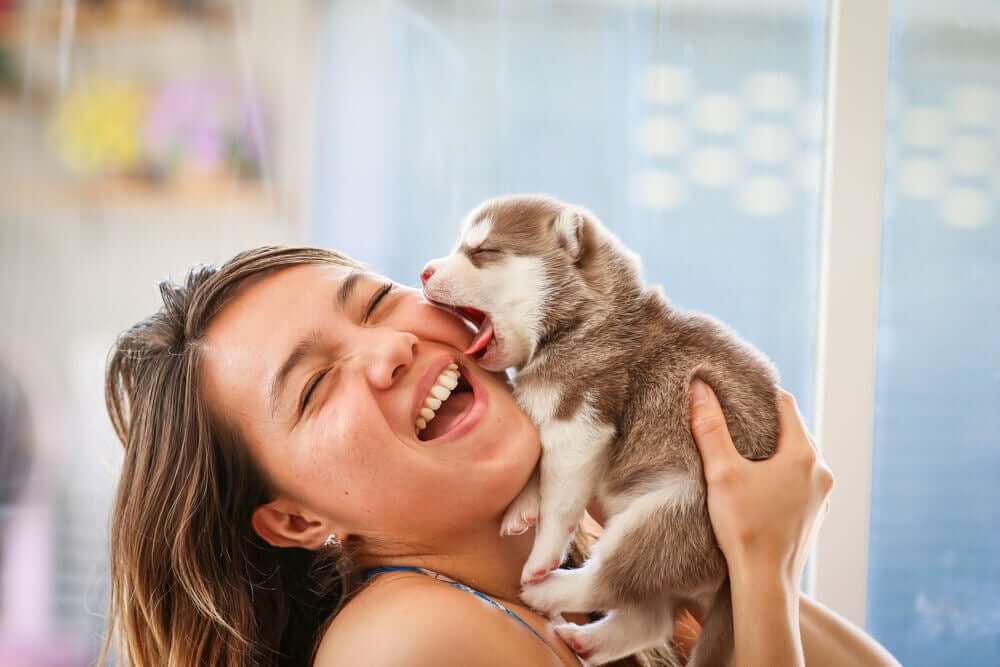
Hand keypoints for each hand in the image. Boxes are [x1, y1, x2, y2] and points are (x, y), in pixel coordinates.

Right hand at [689, 380, 832, 585]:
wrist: (765, 583)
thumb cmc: (745, 527)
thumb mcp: (721, 472)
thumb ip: (710, 428)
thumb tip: (699, 387)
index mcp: (803, 455)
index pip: (785, 405)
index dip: (759, 395)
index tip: (736, 393)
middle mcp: (821, 472)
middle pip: (794, 432)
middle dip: (766, 424)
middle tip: (735, 420)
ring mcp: (822, 497)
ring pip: (798, 459)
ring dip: (775, 452)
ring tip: (745, 453)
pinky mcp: (815, 516)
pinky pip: (800, 483)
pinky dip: (782, 476)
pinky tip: (758, 486)